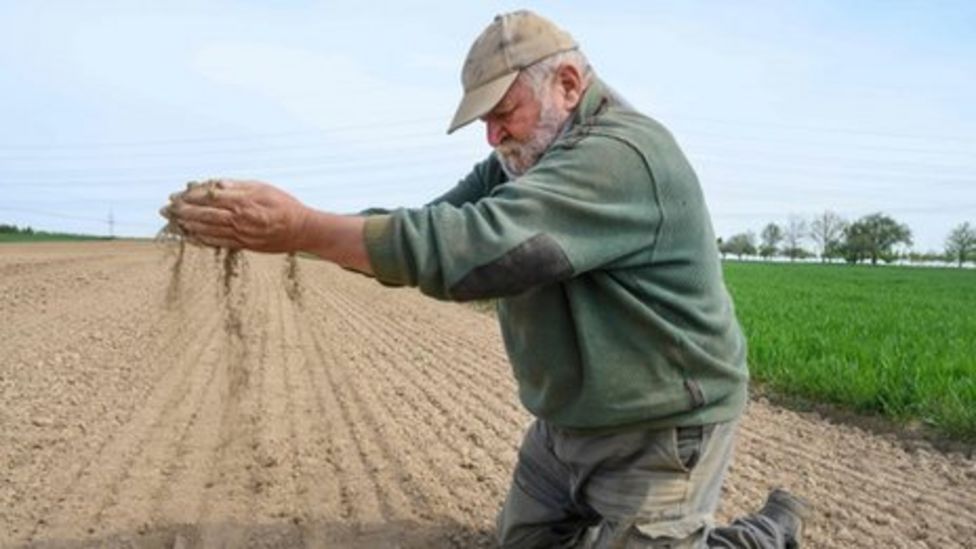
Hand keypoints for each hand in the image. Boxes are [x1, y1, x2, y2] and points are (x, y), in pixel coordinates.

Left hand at [161, 179, 309, 252]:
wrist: (302, 230)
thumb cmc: (285, 206)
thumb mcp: (264, 188)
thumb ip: (239, 186)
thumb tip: (216, 183)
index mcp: (244, 202)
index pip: (210, 197)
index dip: (191, 196)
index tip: (177, 194)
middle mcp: (240, 220)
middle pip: (204, 215)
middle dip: (183, 212)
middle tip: (166, 209)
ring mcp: (241, 234)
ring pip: (208, 230)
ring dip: (187, 226)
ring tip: (172, 223)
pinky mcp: (243, 245)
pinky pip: (218, 242)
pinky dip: (202, 239)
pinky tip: (190, 236)